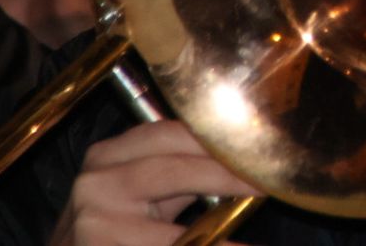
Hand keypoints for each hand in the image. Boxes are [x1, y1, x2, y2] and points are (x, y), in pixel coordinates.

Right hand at [49, 120, 259, 245]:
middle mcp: (98, 183)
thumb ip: (177, 170)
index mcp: (108, 156)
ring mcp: (96, 224)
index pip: (172, 134)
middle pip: (177, 167)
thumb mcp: (135, 193)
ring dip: (221, 232)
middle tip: (269, 181)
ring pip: (176, 227)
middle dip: (228, 173)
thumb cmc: (107, 230)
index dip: (219, 139)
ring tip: (258, 209)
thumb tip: (239, 156)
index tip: (259, 145)